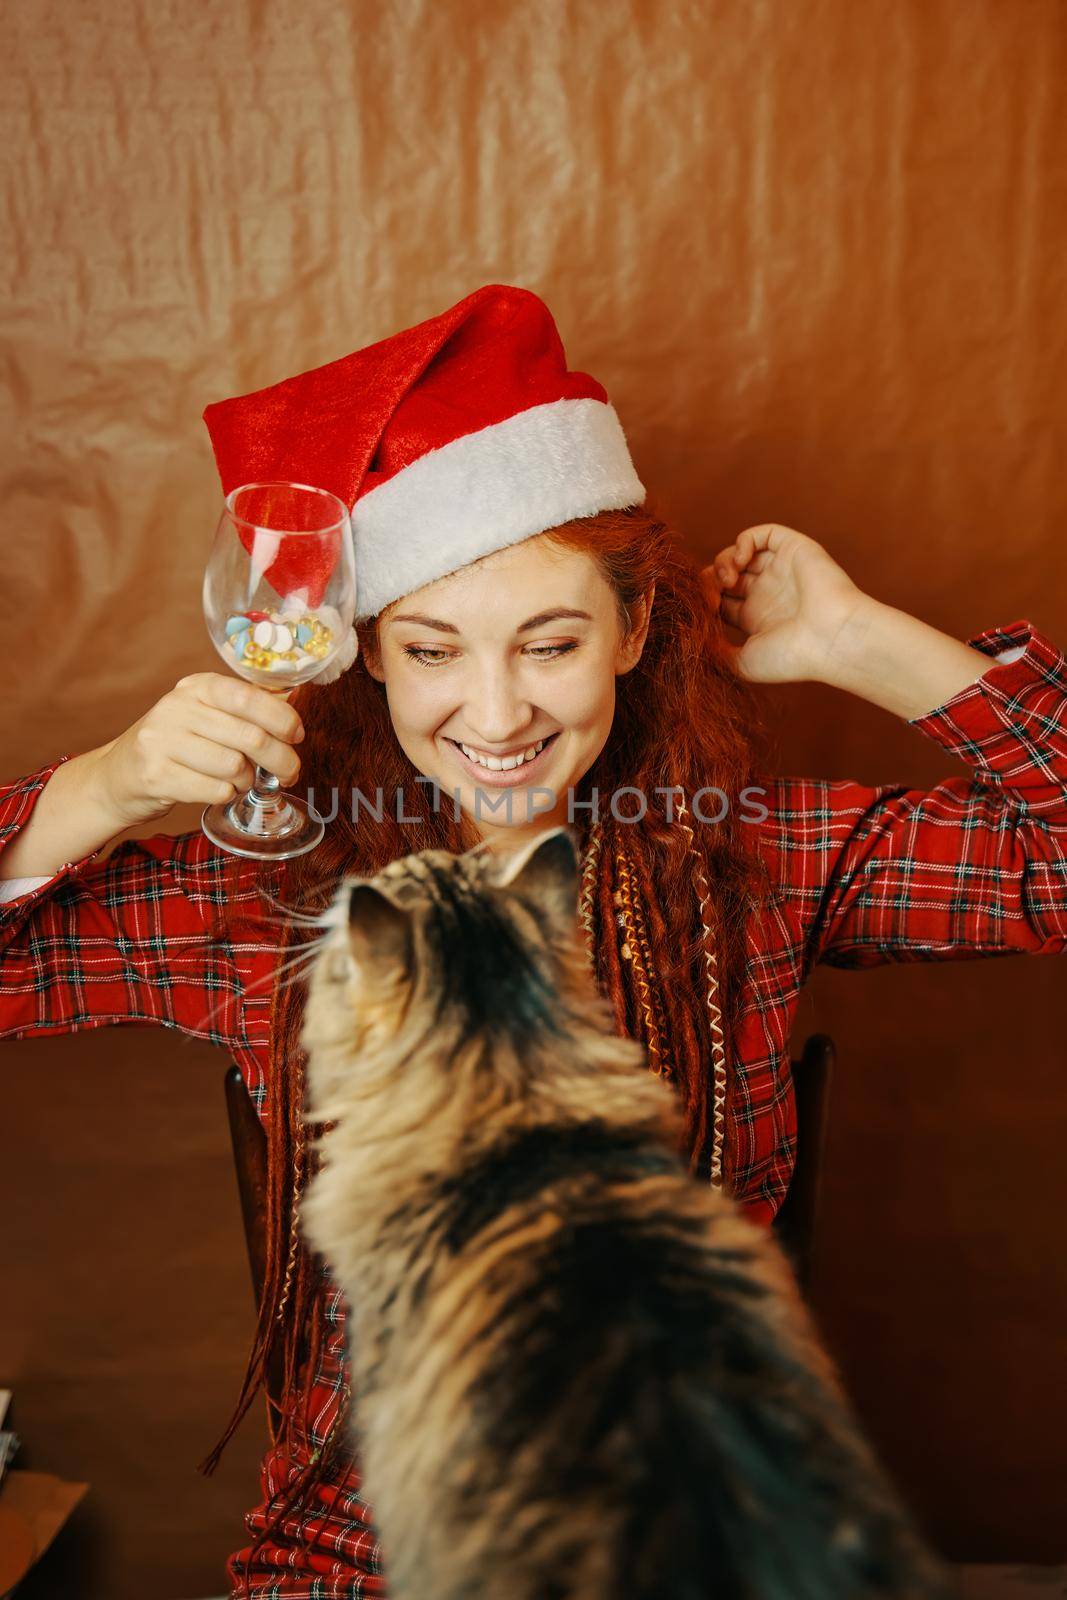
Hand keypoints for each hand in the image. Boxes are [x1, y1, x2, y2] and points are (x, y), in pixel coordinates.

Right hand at [93, 673, 306, 827]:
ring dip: (248, 780)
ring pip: (235, 766)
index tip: (297, 736)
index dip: (282, 719)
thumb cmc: (177, 744)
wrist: (117, 775)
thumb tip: (294, 703)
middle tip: (289, 773)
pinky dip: (227, 794)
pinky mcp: (155, 775)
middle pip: (250, 737)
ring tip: (240, 780)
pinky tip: (220, 789)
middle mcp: (177, 707)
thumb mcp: (207, 714)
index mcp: (197, 687)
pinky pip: (215, 789)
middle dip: (280, 760)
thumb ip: (247, 708)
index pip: (250, 697)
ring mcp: (162, 740)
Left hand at [701, 524, 866, 682]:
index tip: (702, 611)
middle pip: (726, 576)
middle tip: (712, 594)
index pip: (720, 601)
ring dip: (724, 561)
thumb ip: (717, 652)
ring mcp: (781, 570)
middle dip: (711, 581)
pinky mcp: (793, 549)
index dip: (705, 601)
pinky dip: (744, 541)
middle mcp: (769, 593)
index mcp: (758, 619)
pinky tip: (741, 560)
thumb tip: (695, 640)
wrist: (831, 639)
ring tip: (729, 579)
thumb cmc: (792, 657)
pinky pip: (762, 534)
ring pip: (740, 553)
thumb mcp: (744, 663)